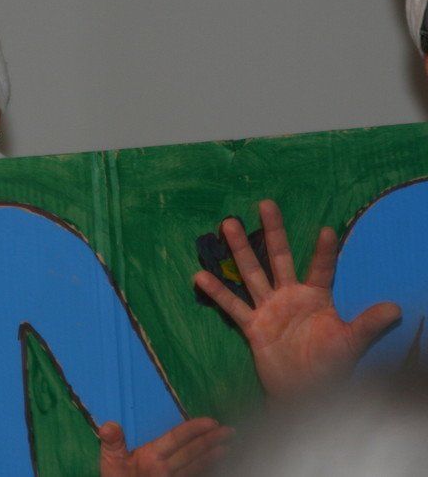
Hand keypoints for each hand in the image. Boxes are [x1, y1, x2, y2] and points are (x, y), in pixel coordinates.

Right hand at [99, 417, 230, 476]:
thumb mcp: (109, 460)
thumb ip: (112, 442)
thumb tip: (109, 424)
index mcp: (151, 458)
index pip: (176, 439)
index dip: (194, 429)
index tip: (212, 422)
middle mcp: (165, 469)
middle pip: (192, 452)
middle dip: (211, 440)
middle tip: (229, 432)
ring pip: (196, 465)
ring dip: (212, 455)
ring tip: (226, 446)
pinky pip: (193, 476)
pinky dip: (204, 468)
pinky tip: (212, 464)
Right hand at [193, 199, 400, 397]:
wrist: (305, 394)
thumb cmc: (330, 366)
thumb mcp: (350, 344)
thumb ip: (368, 325)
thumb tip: (397, 309)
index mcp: (316, 297)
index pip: (322, 269)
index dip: (325, 252)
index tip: (327, 229)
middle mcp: (289, 296)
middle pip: (280, 257)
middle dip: (273, 231)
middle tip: (266, 203)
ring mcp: (268, 309)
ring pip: (252, 273)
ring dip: (240, 249)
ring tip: (227, 223)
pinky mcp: (252, 326)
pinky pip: (233, 306)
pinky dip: (217, 292)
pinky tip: (200, 275)